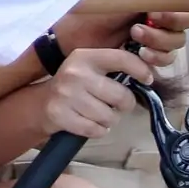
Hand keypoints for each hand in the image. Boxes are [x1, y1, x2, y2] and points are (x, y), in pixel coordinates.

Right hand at [37, 47, 154, 137]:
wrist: (41, 103)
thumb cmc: (75, 86)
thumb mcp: (90, 68)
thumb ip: (114, 67)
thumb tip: (147, 75)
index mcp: (86, 56)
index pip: (122, 59)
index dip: (140, 70)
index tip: (147, 79)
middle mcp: (76, 73)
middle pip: (121, 96)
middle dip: (125, 105)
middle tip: (117, 106)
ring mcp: (66, 95)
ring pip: (109, 116)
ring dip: (110, 120)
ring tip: (100, 114)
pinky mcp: (60, 115)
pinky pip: (95, 130)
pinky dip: (98, 131)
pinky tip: (91, 123)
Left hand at [52, 9, 188, 68]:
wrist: (73, 30)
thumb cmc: (95, 3)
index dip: (179, 14)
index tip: (153, 13)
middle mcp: (161, 12)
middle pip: (186, 26)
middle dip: (166, 28)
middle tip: (139, 26)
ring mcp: (155, 34)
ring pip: (176, 44)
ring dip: (159, 42)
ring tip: (134, 36)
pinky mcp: (147, 54)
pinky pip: (166, 59)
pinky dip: (157, 58)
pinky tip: (140, 54)